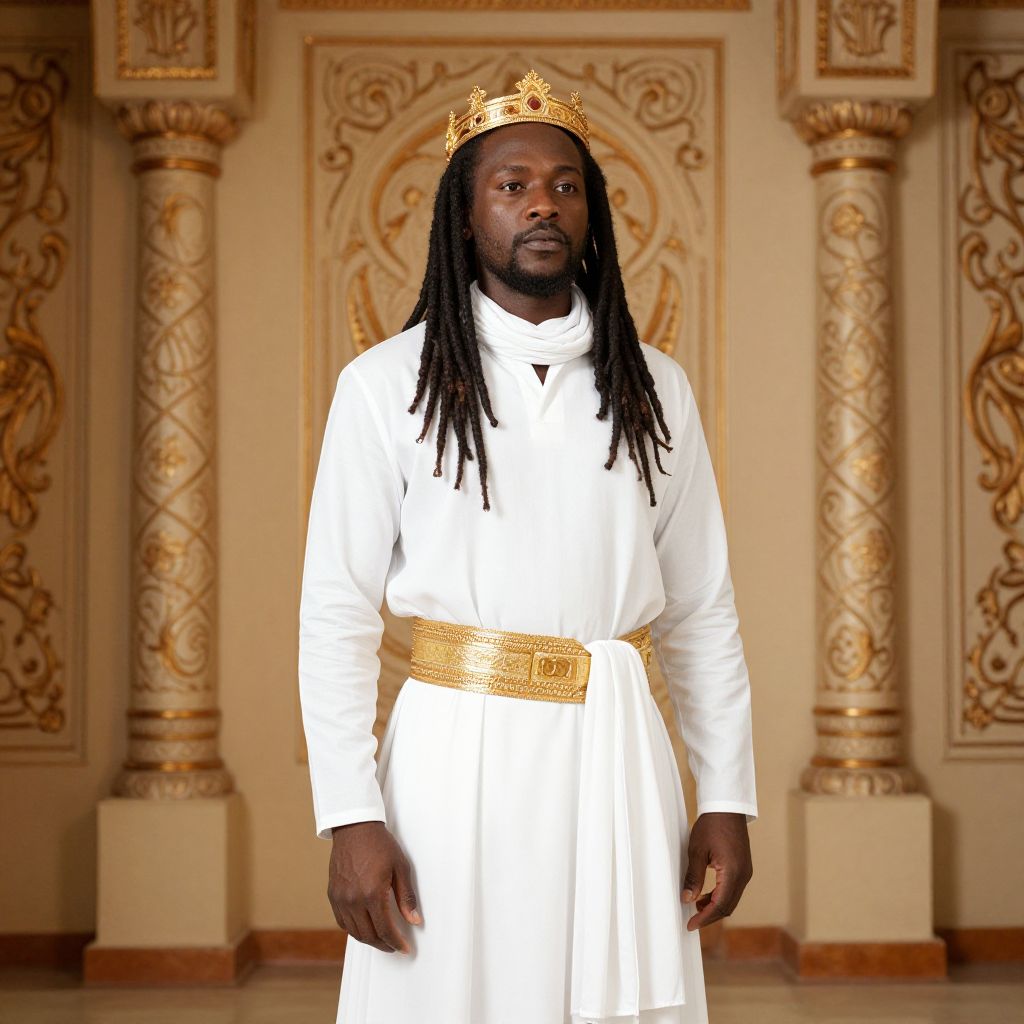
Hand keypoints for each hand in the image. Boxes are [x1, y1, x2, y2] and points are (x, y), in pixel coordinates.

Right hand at [328, 821, 421, 952]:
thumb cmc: (380, 845)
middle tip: (395, 946)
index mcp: (372, 894)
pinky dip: (354, 930)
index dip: (396, 943)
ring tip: (382, 939)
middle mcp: (353, 900)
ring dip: (369, 939)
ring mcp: (341, 899)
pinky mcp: (333, 895)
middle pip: (369, 935)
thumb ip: (406, 897)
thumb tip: (414, 921)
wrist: (355, 828)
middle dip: (384, 944)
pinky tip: (364, 927)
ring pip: (354, 932)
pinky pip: (342, 921)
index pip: (384, 930)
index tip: (404, 948)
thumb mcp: (400, 868)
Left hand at [680, 811, 751, 930]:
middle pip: (728, 906)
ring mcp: (746, 872)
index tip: (691, 925)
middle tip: (692, 921)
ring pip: (731, 899)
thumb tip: (687, 899)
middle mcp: (744, 875)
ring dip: (715, 906)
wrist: (726, 807)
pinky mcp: (744, 867)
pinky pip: (733, 889)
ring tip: (696, 906)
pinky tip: (706, 894)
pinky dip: (720, 896)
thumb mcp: (697, 851)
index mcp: (733, 873)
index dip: (705, 917)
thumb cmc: (711, 825)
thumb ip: (693, 877)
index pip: (720, 905)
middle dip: (710, 916)